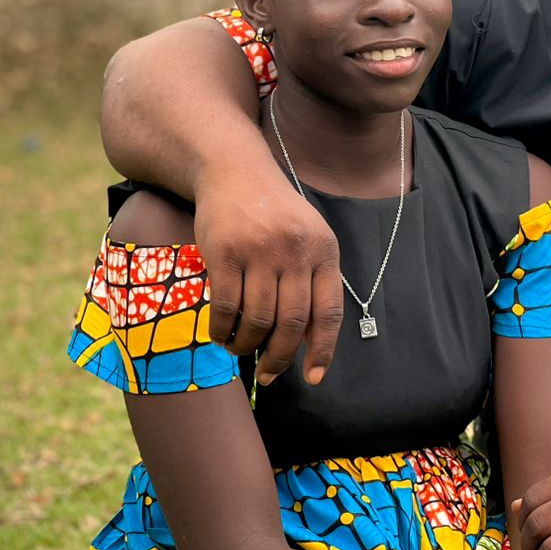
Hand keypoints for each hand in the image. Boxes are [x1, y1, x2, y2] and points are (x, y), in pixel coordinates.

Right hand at [192, 168, 343, 384]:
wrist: (235, 171)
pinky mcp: (225, 253)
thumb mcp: (308, 238)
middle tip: (268, 375)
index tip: (314, 378)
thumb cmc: (274, 212)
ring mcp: (260, 252)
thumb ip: (314, 281)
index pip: (329, 312)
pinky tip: (220, 336)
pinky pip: (226, 307)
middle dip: (279, 359)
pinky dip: (222, 330)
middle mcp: (297, 252)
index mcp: (324, 251)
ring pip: (258, 320)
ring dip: (247, 345)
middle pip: (292, 324)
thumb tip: (312, 341)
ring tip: (240, 350)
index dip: (323, 350)